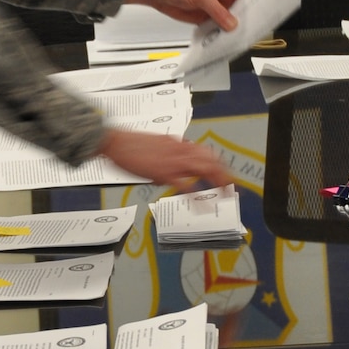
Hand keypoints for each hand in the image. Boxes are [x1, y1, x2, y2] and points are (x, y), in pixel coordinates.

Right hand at [99, 129, 237, 191]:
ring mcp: (174, 161)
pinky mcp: (165, 173)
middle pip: (211, 159)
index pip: (205, 152)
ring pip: (205, 168)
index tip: (224, 171)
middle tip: (232, 185)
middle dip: (225, 173)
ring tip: (225, 194)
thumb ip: (169, 152)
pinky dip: (198, 198)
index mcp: (178, 143)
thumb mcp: (155, 145)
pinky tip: (203, 207)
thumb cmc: (130, 144)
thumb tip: (176, 162)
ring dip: (218, 181)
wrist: (115, 141)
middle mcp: (180, 150)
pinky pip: (187, 186)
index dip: (218, 163)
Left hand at [126, 0, 245, 33]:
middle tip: (250, 32)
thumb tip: (232, 23)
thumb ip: (218, 11)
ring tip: (238, 39)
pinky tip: (224, 41)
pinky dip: (222, 35)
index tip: (260, 18)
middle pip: (243, 10)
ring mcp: (217, 7)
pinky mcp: (209, 18)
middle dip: (245, 21)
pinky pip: (220, 28)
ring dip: (233, 30)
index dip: (256, 6)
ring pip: (232, 21)